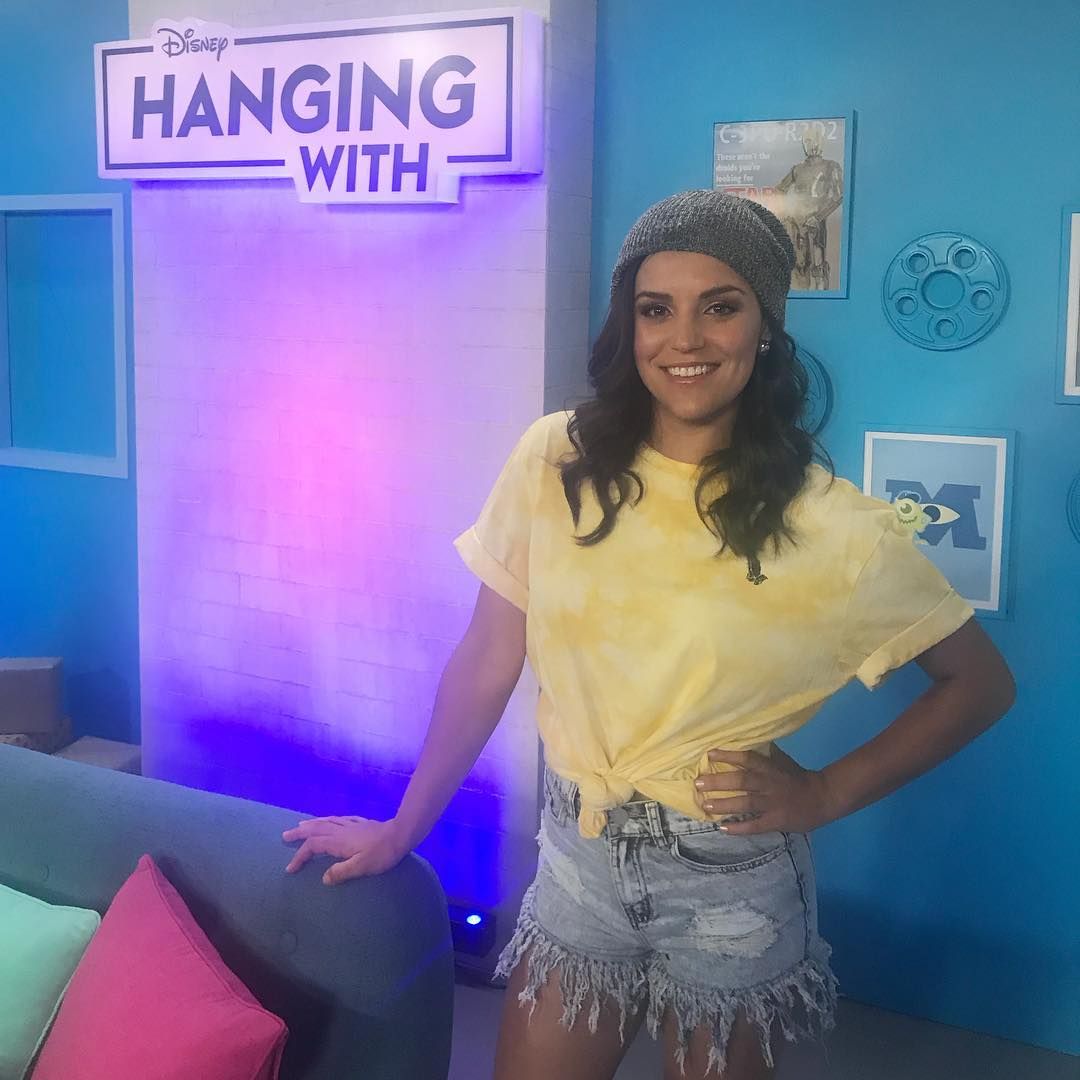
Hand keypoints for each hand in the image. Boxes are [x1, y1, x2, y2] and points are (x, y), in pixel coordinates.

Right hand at [282, 815, 408, 885]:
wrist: (400, 834)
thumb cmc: (381, 853)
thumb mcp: (361, 867)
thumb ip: (341, 872)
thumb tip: (324, 878)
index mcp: (338, 842)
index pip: (313, 847)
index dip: (300, 856)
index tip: (291, 868)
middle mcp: (341, 830)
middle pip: (315, 829)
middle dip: (299, 833)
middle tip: (285, 836)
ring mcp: (351, 824)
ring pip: (326, 821)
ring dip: (311, 824)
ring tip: (301, 825)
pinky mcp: (360, 823)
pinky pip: (339, 818)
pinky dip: (329, 819)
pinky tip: (330, 819)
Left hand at [695, 747, 835, 834]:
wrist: (823, 797)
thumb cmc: (798, 777)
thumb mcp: (782, 761)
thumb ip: (765, 754)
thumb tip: (746, 740)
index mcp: (771, 768)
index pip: (748, 759)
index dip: (729, 756)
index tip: (709, 755)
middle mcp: (769, 784)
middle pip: (742, 781)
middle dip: (719, 782)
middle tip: (698, 783)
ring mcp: (773, 804)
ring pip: (746, 802)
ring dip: (724, 804)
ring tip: (705, 805)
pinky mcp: (776, 821)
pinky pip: (756, 825)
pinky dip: (740, 827)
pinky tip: (724, 828)